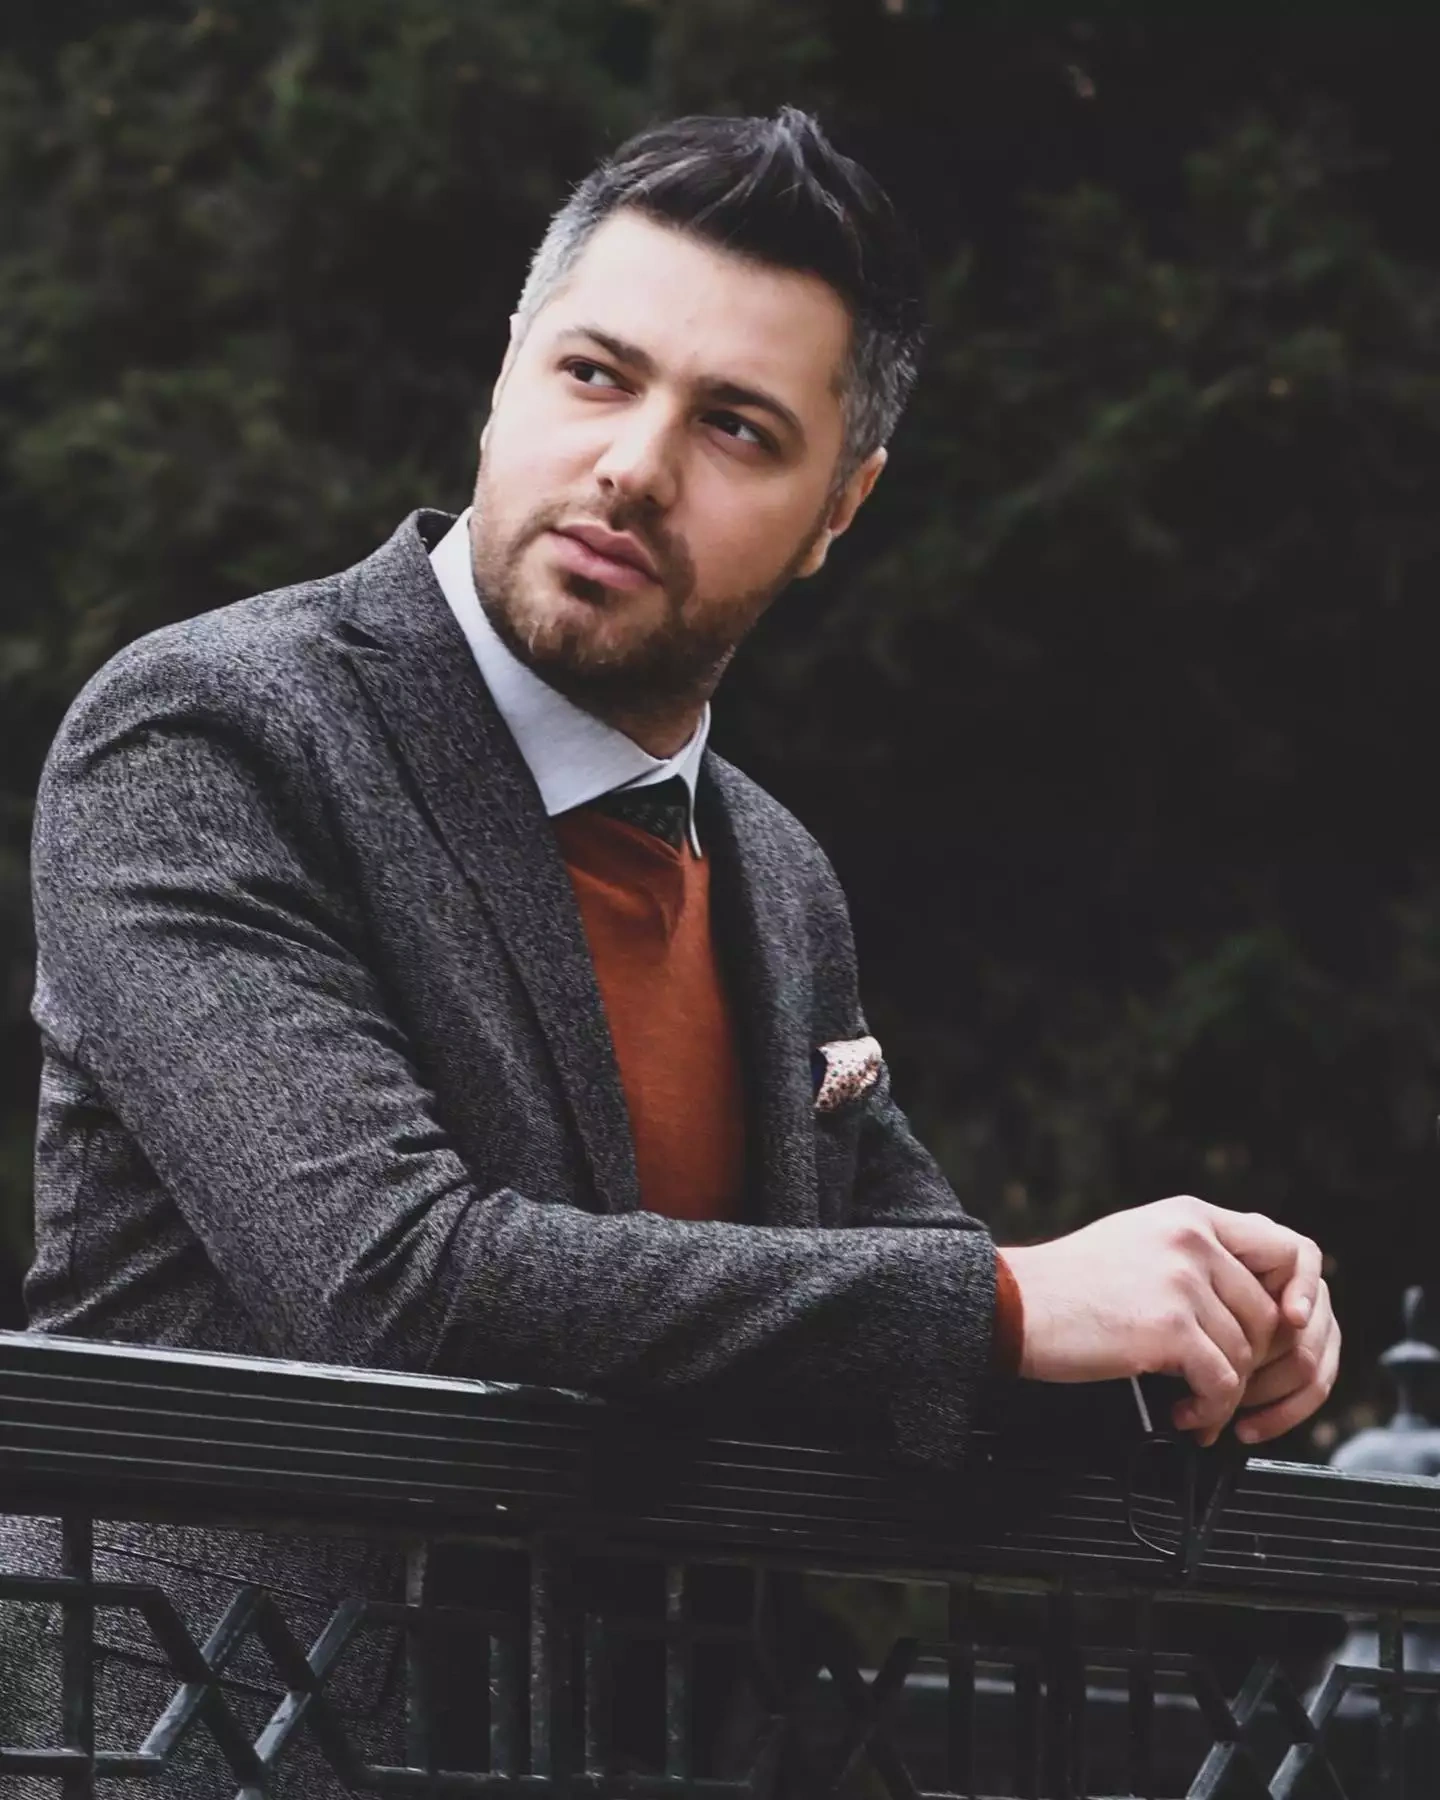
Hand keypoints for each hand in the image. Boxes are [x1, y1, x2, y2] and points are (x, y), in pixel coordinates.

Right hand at [1003, 1196, 1325, 1441]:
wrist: (1013, 1305)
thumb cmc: (1068, 1285)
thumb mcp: (1141, 1241)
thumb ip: (1197, 1255)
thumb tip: (1256, 1300)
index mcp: (1190, 1216)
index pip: (1288, 1248)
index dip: (1303, 1293)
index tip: (1291, 1327)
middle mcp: (1192, 1240)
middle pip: (1268, 1317)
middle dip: (1253, 1366)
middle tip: (1222, 1391)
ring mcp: (1182, 1281)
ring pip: (1246, 1355)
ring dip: (1225, 1395)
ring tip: (1193, 1408)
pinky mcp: (1168, 1326)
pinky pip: (1221, 1384)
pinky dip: (1210, 1412)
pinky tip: (1183, 1417)